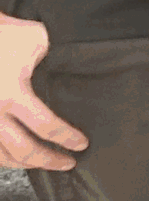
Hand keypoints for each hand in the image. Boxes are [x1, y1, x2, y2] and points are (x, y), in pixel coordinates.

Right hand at [0, 13, 83, 170]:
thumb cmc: (4, 36)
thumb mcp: (35, 38)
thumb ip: (58, 52)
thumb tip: (88, 59)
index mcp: (13, 94)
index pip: (45, 125)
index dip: (66, 138)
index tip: (82, 144)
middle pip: (23, 150)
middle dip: (48, 161)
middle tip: (68, 163)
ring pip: (1, 156)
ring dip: (24, 164)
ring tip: (43, 163)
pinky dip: (4, 157)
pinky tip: (16, 157)